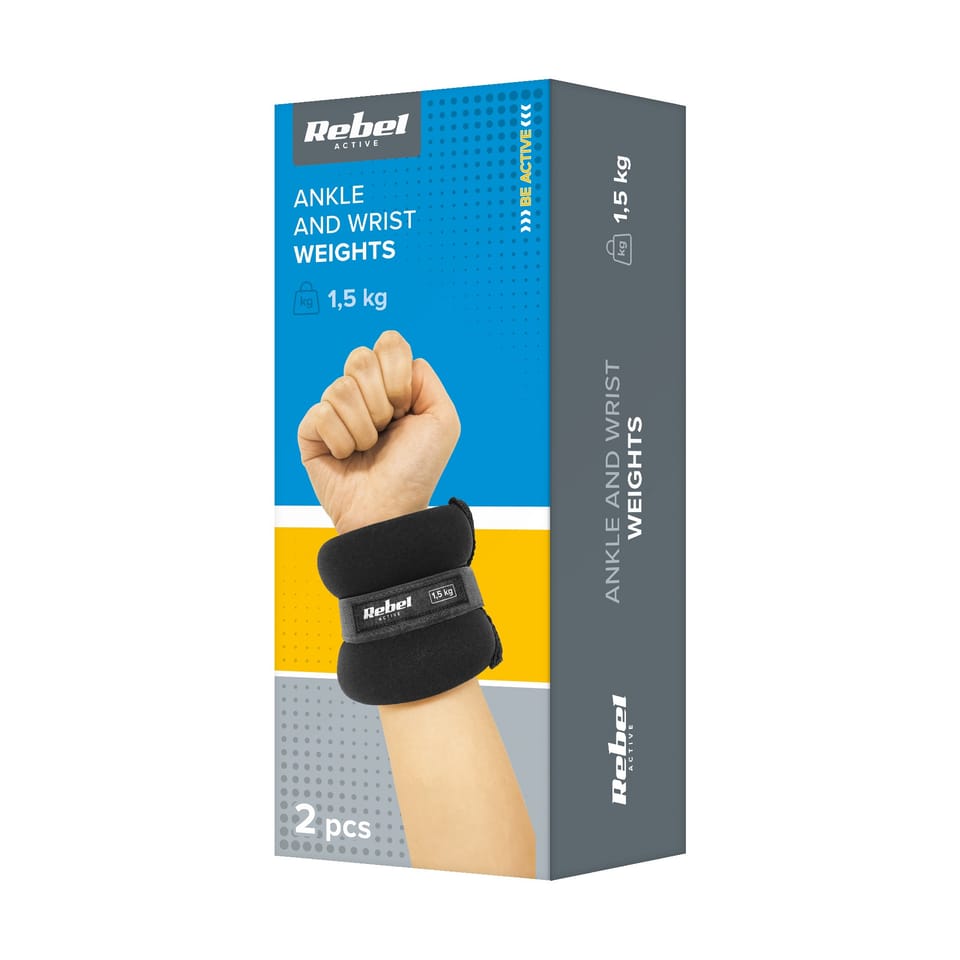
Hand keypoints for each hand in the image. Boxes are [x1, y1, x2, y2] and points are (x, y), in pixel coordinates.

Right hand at [297, 330, 460, 532]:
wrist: (390, 508)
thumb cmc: (416, 470)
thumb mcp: (442, 420)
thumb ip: (425, 377)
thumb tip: (393, 359)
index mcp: (392, 385)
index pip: (389, 344)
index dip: (399, 376)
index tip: (407, 410)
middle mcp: (362, 393)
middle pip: (361, 358)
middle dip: (382, 401)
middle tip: (387, 429)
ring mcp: (334, 409)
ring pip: (341, 388)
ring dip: (364, 427)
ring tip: (368, 448)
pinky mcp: (311, 430)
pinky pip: (321, 413)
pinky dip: (341, 440)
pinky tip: (346, 456)